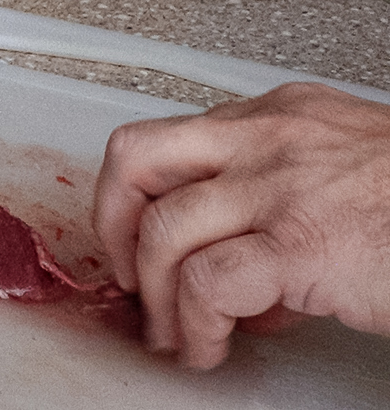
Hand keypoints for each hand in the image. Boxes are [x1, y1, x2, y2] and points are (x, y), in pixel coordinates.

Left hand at [93, 82, 389, 368]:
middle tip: (128, 275)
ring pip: (162, 227)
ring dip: (154, 293)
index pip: (175, 139)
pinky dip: (194, 324)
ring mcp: (281, 187)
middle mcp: (269, 137)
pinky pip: (209, 283)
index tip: (157, 247)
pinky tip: (208, 346)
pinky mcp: (303, 244)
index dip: (152, 199)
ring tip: (172, 332)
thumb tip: (255, 279)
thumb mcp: (350, 182)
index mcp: (280, 117)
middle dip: (114, 220)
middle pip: (137, 155)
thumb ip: (289, 208)